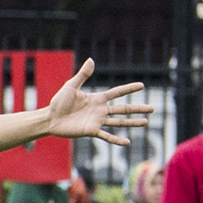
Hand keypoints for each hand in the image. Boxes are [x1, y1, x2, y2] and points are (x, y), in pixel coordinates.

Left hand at [37, 57, 160, 146]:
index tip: (142, 85)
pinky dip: (117, 140)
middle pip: (123, 109)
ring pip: (119, 122)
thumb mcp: (71, 86)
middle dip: (138, 108)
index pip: (117, 93)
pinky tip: (128, 142)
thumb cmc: (59, 102)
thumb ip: (82, 75)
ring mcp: (97, 121)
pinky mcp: (91, 131)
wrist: (50, 118)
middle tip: (152, 109)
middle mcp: (100, 110)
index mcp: (97, 99)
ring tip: (146, 122)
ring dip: (132, 122)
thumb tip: (91, 60)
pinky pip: (107, 136)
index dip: (128, 89)